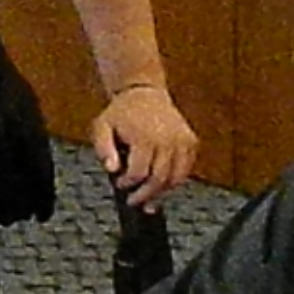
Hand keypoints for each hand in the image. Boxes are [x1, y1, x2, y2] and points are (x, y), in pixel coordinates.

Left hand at [90, 85, 197, 208]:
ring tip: (148, 196)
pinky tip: (161, 183)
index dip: (128, 184)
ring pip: (176, 178)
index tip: (121, 186)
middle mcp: (167, 140)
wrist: (143, 92)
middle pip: (159, 179)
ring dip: (161, 192)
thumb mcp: (102, 127)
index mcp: (144, 137)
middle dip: (145, 195)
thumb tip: (111, 169)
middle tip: (134, 201)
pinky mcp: (191, 142)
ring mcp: (182, 141)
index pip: (139, 173)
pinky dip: (175, 180)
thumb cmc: (121, 112)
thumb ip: (103, 149)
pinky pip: (186, 170)